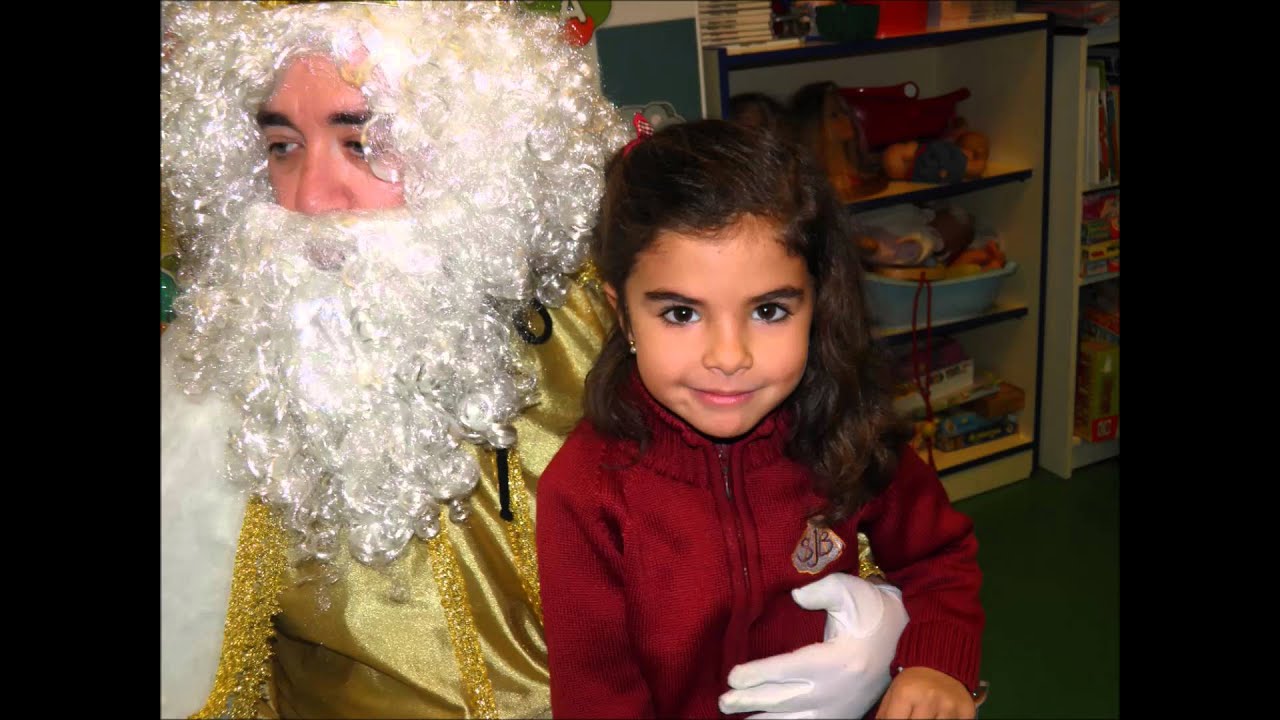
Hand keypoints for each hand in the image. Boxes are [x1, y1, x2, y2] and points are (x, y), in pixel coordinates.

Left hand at [718, 573, 908, 718]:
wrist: (895, 634)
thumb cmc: (866, 608)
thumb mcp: (846, 590)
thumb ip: (820, 591)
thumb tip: (795, 597)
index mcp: (838, 660)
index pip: (789, 669)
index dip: (759, 675)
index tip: (733, 676)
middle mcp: (838, 689)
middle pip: (786, 699)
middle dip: (752, 701)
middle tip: (724, 701)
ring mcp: (842, 707)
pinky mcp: (843, 715)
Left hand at [876, 666, 974, 718]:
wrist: (942, 663)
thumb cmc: (913, 683)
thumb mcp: (893, 694)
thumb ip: (885, 715)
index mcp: (906, 694)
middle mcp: (929, 699)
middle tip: (914, 717)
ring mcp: (949, 707)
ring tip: (927, 715)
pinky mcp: (967, 712)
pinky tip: (940, 716)